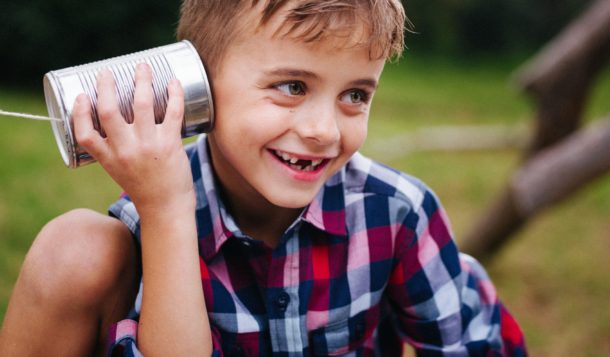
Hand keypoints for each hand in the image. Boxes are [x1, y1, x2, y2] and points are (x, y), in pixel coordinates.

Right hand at [73, 63, 194, 214]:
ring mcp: (148, 146)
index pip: (84, 133)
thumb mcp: (118, 171)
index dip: (79, 112)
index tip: (81, 95)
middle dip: (106, 86)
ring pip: (141, 104)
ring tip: (143, 67)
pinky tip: (173, 82)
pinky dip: (174, 94)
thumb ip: (114, 149)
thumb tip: (114, 119)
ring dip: (142, 80)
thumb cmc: (143, 188)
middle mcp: (125, 150)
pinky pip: (172, 112)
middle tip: (108, 72)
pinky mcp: (170, 144)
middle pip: (109, 111)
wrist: (166, 208)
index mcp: (107, 159)